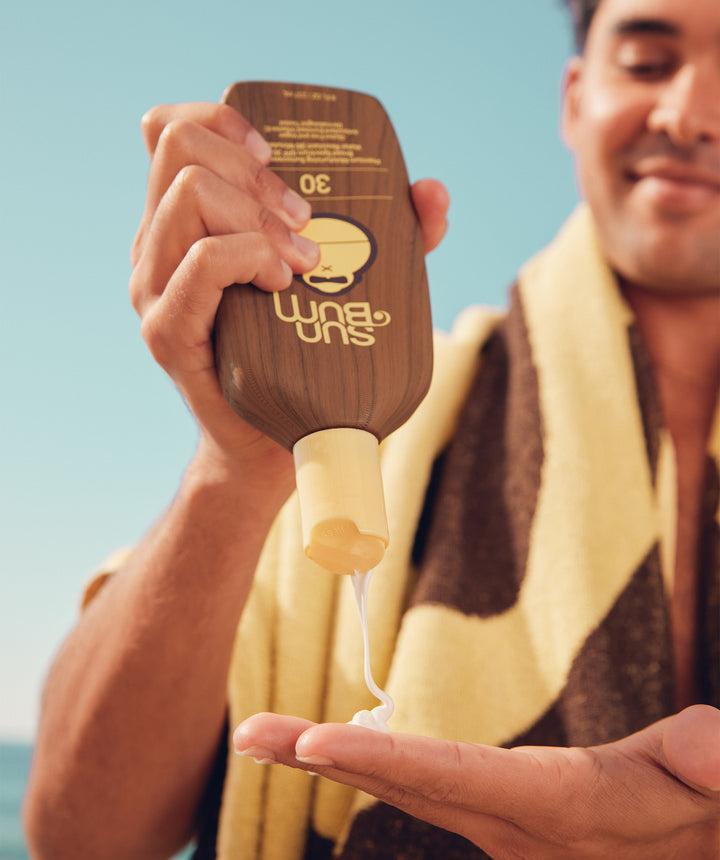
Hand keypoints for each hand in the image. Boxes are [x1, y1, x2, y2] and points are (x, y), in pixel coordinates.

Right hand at [129, 102, 448, 480]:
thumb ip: (389, 235)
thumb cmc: (306, 358)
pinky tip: (282, 281)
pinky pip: (200, 265)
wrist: (276, 444)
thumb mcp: (344, 282)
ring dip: (259, 215)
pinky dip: (249, 255)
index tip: (278, 156)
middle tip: (306, 222)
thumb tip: (433, 194)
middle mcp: (159, 246)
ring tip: (302, 261)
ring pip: (188, 196)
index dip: (222, 120)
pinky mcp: (168, 332)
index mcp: (188, 222)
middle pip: (180, 150)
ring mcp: (156, 287)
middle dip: (257, 171)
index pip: (171, 132)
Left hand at [233, 705, 719, 859]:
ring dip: (334, 761)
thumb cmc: (707, 810)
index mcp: (559, 804)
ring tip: (266, 737)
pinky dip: (375, 772)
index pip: (457, 776)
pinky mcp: (507, 822)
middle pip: (405, 784)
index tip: (317, 746)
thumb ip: (708, 760)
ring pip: (405, 788)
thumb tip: (709, 753)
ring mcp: (505, 830)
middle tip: (249, 733)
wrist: (703, 848)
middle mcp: (515, 825)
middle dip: (324, 759)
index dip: (387, 762)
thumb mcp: (716, 778)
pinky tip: (336, 756)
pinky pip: (426, 793)